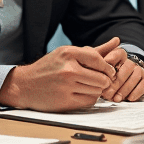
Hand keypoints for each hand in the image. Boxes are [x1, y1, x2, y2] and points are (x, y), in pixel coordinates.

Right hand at [0, 37, 118, 110]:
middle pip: (101, 78)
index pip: (98, 59)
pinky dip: (90, 98)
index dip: (107, 67)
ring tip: (89, 86)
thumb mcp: (66, 54)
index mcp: (68, 53)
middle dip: (104, 80)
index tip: (109, 71)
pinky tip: (82, 93)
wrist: (25, 85)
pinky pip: (89, 101)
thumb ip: (93, 50)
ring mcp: (66, 87)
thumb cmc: (48, 68)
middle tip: (100, 81)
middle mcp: (68, 69)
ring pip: (97, 90)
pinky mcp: (65, 102)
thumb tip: (117, 41)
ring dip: (96, 90)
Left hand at [100, 43, 143, 101]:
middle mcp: (130, 62)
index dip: (112, 58)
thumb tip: (99, 67)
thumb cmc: (107, 78)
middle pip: (127, 67)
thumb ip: (99, 67)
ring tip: (116, 98)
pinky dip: (136, 92)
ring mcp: (139, 70)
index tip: (105, 65)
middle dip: (116, 82)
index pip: (118, 53)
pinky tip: (129, 98)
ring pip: (135, 76)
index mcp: (119, 57)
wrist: (122, 85)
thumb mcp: (101, 71)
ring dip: (125, 89)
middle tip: (107, 93)